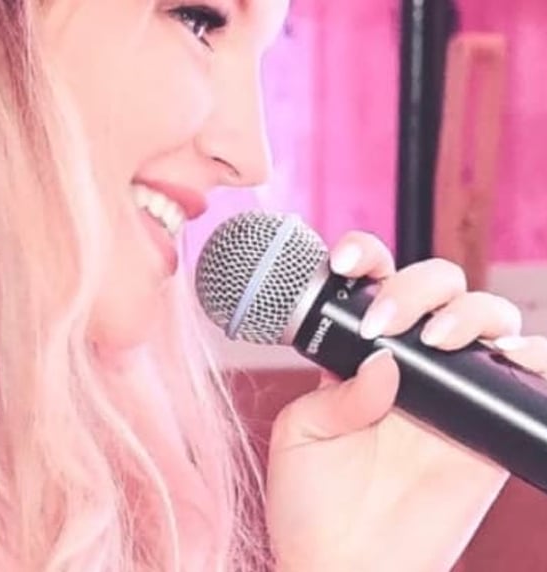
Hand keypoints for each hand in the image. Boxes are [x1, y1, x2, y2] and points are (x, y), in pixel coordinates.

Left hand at [265, 231, 546, 571]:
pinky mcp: (489, 428)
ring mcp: (452, 392)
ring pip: (485, 317)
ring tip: (435, 341)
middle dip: (416, 285)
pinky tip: (508, 355)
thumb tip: (385, 361)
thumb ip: (339, 393)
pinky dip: (533, 356)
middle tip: (385, 322)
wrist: (344, 566)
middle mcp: (409, 363)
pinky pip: (528, 376)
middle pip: (435, 287)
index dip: (365, 258)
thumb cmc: (311, 502)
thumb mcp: (303, 434)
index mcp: (357, 355)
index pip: (371, 284)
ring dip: (469, 311)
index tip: (345, 264)